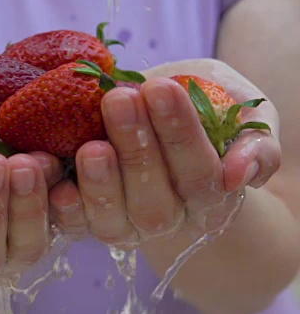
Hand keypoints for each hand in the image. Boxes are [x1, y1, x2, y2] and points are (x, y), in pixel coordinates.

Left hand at [50, 59, 281, 244]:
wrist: (155, 124)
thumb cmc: (200, 110)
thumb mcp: (238, 112)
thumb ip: (255, 140)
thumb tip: (240, 173)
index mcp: (211, 195)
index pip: (200, 171)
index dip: (180, 133)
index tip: (160, 87)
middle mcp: (168, 217)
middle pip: (155, 200)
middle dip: (137, 149)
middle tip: (119, 100)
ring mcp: (125, 224)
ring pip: (115, 219)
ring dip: (101, 183)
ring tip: (91, 145)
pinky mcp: (87, 222)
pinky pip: (75, 226)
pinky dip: (66, 209)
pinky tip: (58, 184)